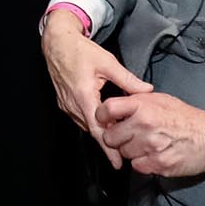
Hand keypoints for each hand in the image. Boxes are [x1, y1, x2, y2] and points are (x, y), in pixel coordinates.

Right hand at [42, 13, 150, 167]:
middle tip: (126, 151)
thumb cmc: (81, 51)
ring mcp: (66, 105)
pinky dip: (92, 122)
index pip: (98, 130)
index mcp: (84, 96)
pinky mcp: (63, 102)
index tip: (118, 163)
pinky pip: (79, 118)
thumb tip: (147, 91)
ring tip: (117, 136)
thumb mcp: (108, 63)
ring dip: (100, 131)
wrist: (57, 43)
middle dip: (108, 141)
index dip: (109, 149)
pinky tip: (103, 120)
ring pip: (86, 125)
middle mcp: (72, 104)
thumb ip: (128, 80)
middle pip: (92, 130)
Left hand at [97, 92, 204, 177]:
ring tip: (145, 144)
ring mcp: (150, 146)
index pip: (107, 109)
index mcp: (143, 106)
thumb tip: (116, 105)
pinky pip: (136, 166)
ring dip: (130, 151)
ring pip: (123, 153)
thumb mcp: (160, 99)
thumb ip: (137, 101)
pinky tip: (152, 155)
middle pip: (110, 136)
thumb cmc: (186, 117)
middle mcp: (144, 125)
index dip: (102, 116)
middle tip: (127, 136)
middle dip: (116, 137)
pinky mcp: (158, 164)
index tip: (105, 120)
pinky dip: (142, 163)